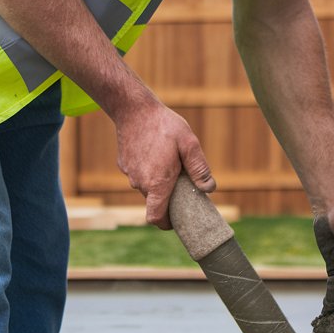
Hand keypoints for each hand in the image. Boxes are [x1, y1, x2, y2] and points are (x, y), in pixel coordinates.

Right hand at [114, 95, 214, 228]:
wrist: (133, 108)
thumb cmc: (164, 125)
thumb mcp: (189, 144)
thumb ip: (199, 169)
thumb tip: (209, 189)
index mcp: (157, 183)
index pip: (156, 218)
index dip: (166, 223)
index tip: (177, 219)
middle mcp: (140, 183)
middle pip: (155, 201)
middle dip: (169, 197)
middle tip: (182, 182)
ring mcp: (130, 174)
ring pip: (147, 187)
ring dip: (158, 182)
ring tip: (170, 163)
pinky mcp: (124, 165)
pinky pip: (139, 175)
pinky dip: (148, 170)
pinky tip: (156, 152)